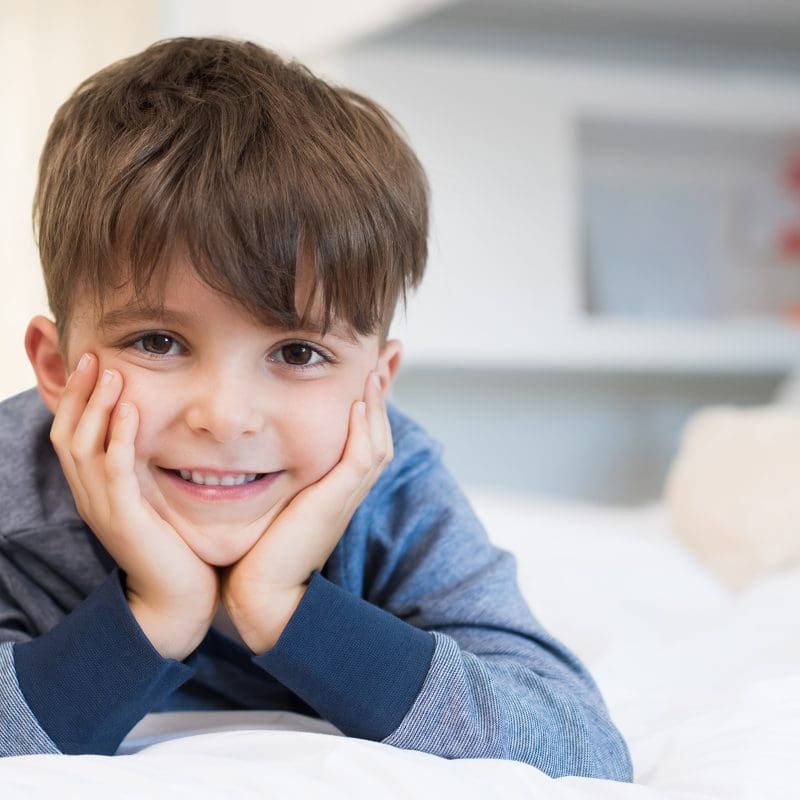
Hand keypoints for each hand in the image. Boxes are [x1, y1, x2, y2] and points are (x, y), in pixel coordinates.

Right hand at [50, 353, 218, 659]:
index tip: (94, 364)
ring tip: (112, 373)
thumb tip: (156, 436)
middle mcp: (89, 497)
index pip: (71, 436)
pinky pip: (115, 472)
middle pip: (67, 434)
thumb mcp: (151, 502)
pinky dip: (119, 438)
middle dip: (79, 394)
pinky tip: (131, 412)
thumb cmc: (171, 549)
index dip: (78, 400)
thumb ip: (144, 472)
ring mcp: (103, 508)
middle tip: (94, 356)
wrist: (176, 601)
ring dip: (98, 407)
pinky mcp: (125, 519)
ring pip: (84, 448)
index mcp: (94, 491)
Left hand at [220, 371, 392, 652]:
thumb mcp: (275, 501)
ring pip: (375, 440)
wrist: (263, 592)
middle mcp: (349, 488)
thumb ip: (277, 473)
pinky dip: (363, 430)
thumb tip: (258, 446)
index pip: (364, 433)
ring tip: (376, 367)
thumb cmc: (261, 549)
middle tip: (391, 352)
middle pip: (378, 430)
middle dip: (385, 390)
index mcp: (338, 485)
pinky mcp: (335, 502)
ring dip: (378, 402)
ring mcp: (346, 495)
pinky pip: (359, 459)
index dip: (373, 399)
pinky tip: (358, 402)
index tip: (375, 365)